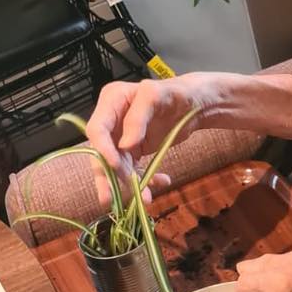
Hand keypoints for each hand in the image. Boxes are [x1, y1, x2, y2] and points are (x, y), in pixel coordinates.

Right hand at [84, 77, 203, 205]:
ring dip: (129, 184)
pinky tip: (161, 181)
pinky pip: (134, 169)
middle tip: (111, 199)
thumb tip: (125, 145)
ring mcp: (122, 137)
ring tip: (144, 198)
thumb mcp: (157, 96)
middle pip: (102, 153)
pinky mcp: (134, 150)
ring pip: (117, 166)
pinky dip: (146, 179)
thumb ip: (138, 117)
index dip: (103, 150)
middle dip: (109, 176)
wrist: (195, 103)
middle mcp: (112, 121)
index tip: (116, 166)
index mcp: (111, 102)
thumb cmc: (176, 92)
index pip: (97, 130)